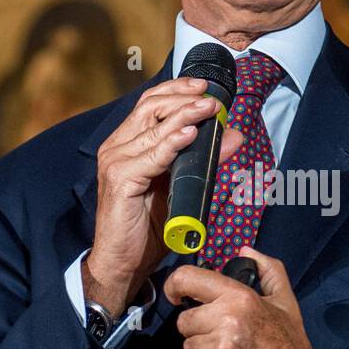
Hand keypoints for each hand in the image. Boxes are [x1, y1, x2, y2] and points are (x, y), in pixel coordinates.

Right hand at [83, 76, 244, 315]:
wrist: (123, 263)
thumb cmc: (148, 227)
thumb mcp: (182, 188)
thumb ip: (204, 161)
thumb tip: (233, 135)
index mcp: (127, 144)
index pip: (151, 103)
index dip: (177, 89)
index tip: (205, 86)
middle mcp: (117, 147)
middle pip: (150, 107)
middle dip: (184, 97)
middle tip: (213, 99)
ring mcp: (115, 162)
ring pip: (152, 127)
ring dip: (184, 115)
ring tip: (208, 109)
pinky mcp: (119, 180)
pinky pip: (150, 156)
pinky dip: (171, 143)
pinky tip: (189, 135)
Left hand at [164, 246, 343, 348]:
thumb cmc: (292, 348)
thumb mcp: (286, 302)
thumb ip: (268, 270)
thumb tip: (246, 250)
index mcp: (240, 299)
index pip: (188, 279)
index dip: (175, 285)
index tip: (176, 294)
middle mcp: (226, 322)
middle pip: (185, 321)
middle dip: (200, 329)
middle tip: (227, 337)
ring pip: (188, 347)